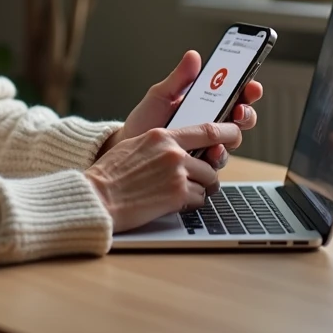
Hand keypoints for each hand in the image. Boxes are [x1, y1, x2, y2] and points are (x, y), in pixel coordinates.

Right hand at [85, 123, 240, 232]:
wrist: (98, 196)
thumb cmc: (110, 174)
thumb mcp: (135, 145)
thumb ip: (160, 143)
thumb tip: (177, 146)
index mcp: (162, 136)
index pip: (206, 130)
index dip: (227, 133)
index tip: (234, 134)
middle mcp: (173, 152)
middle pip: (212, 160)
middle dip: (211, 171)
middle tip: (205, 178)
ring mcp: (177, 173)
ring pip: (208, 181)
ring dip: (199, 189)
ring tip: (178, 193)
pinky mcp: (178, 195)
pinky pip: (199, 199)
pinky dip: (190, 203)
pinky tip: (171, 203)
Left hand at [101, 50, 262, 169]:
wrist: (129, 148)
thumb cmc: (146, 120)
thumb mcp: (160, 95)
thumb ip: (179, 78)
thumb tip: (193, 56)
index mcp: (206, 103)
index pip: (235, 94)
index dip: (248, 90)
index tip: (251, 86)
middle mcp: (211, 124)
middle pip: (242, 118)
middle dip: (246, 113)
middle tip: (239, 110)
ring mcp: (208, 144)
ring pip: (233, 141)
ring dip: (232, 137)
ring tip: (221, 135)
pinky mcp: (200, 163)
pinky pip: (217, 162)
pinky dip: (217, 157)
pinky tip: (210, 153)